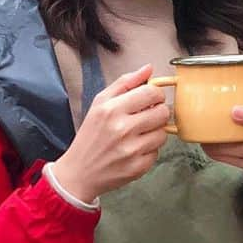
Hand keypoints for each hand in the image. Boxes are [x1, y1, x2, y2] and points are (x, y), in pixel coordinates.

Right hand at [52, 64, 169, 204]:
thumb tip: (148, 69)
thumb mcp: (99, 103)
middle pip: (163, 112)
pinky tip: (135, 149)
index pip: (152, 92)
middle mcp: (122, 129)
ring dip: (154, 132)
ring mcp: (131, 150)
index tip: (150, 99)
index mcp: (112, 109)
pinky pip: (157, 152)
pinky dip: (149, 150)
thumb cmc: (90, 135)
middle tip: (145, 117)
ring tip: (139, 134)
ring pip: (163, 133)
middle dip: (157, 112)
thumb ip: (125, 83)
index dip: (156, 94)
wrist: (79, 173)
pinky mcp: (138, 167)